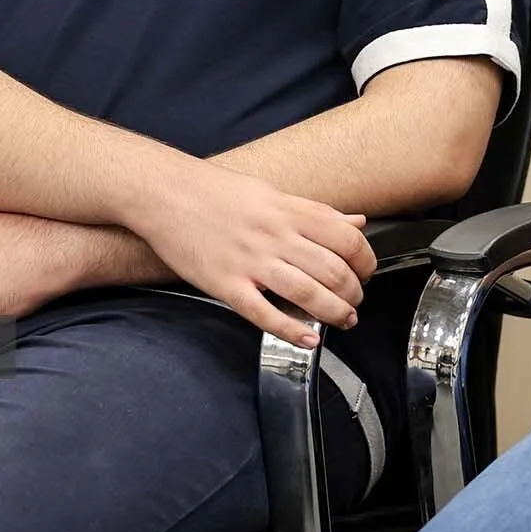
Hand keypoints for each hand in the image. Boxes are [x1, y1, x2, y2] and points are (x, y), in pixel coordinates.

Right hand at [125, 160, 377, 349]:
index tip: (366, 272)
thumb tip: (357, 221)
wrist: (164, 193)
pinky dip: (292, 331)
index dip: (366, 261)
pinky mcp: (226, 284)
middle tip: (356, 302)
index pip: (347, 238)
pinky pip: (265, 314)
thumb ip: (316, 212)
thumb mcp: (272, 193)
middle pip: (333, 271)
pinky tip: (308, 339)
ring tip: (342, 319)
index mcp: (290, 210)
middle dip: (354, 294)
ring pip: (308, 294)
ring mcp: (251, 261)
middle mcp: (275, 235)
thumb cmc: (216, 192)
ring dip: (334, 313)